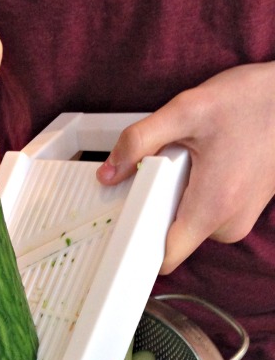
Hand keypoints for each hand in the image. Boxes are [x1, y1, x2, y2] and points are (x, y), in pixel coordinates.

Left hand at [96, 62, 274, 272]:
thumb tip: (109, 172)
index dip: (139, 247)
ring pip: (187, 225)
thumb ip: (139, 141)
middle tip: (165, 170)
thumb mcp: (186, 110)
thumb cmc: (250, 101)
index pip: (165, 257)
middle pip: (171, 238)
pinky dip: (194, 195)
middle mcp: (229, 224)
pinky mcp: (243, 213)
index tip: (124, 228)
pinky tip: (205, 165)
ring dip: (176, 198)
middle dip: (156, 209)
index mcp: (213, 208)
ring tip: (192, 161)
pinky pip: (205, 216)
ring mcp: (239, 221)